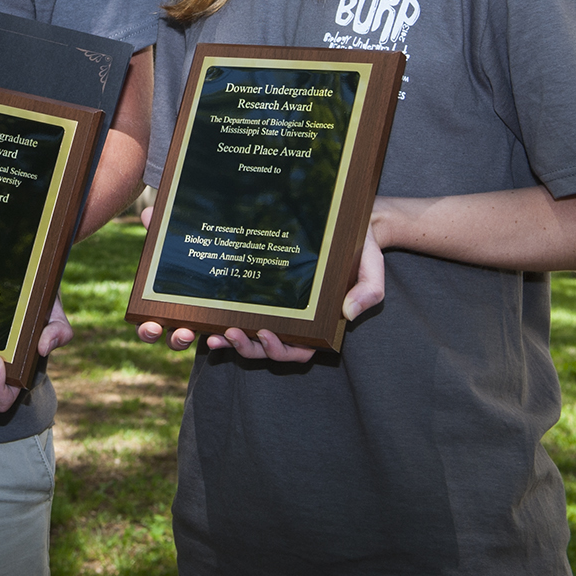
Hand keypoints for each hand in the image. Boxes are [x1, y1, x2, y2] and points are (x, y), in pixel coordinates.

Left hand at [132, 205, 387, 360]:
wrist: (348, 225)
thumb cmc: (359, 250)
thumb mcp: (371, 268)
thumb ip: (368, 290)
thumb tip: (349, 314)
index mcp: (318, 322)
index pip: (299, 350)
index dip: (280, 350)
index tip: (265, 334)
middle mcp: (294, 319)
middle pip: (267, 348)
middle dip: (247, 349)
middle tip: (229, 334)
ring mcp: (274, 307)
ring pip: (248, 336)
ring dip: (229, 342)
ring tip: (211, 335)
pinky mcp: (258, 291)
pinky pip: (238, 311)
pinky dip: (220, 319)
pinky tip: (204, 318)